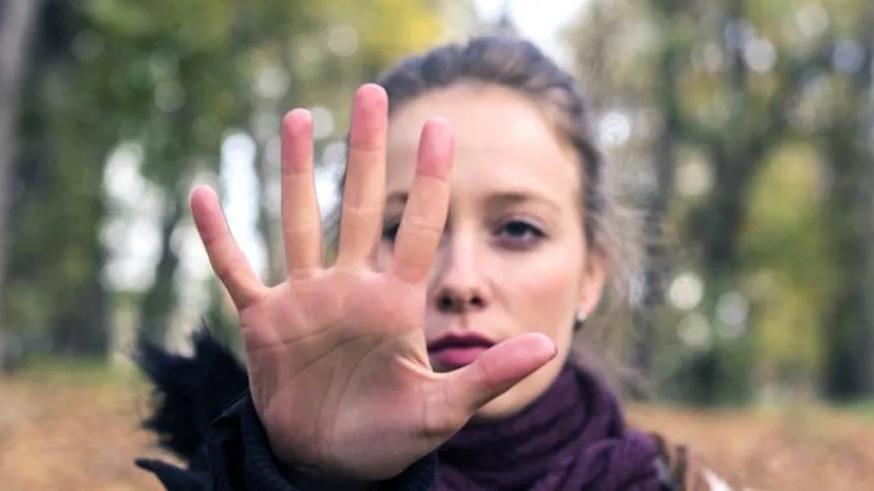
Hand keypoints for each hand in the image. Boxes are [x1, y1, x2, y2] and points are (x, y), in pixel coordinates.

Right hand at [190, 84, 555, 479]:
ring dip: (295, 173)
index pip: (419, 229)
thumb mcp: (442, 410)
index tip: (442, 127)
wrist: (332, 462)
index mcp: (396, 303)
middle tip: (371, 93)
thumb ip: (488, 376)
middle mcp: (352, 288)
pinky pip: (237, 271)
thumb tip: (548, 347)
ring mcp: (306, 301)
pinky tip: (203, 195)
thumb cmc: (391, 437)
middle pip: (360, 207)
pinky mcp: (265, 322)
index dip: (430, 180)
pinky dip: (219, 238)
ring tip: (297, 117)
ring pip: (299, 224)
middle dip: (365, 152)